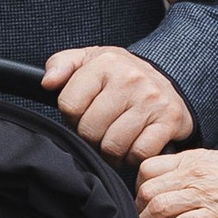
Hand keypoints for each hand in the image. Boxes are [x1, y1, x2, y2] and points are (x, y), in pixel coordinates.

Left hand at [42, 44, 194, 162]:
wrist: (170, 80)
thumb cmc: (122, 75)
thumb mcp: (89, 60)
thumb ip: (61, 65)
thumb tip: (47, 82)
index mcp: (105, 63)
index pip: (69, 105)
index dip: (72, 116)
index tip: (85, 113)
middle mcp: (130, 79)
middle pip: (89, 130)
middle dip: (91, 137)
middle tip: (101, 130)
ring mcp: (151, 100)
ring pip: (113, 146)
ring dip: (112, 151)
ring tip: (116, 139)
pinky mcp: (169, 121)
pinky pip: (140, 153)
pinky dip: (134, 156)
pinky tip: (134, 144)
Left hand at [137, 148, 217, 217]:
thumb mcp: (207, 160)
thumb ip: (184, 167)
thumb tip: (163, 179)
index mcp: (188, 160)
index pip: (148, 167)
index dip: (137, 185)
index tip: (139, 196)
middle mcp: (191, 175)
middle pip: (148, 190)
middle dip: (137, 208)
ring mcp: (201, 195)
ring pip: (159, 207)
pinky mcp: (213, 215)